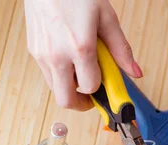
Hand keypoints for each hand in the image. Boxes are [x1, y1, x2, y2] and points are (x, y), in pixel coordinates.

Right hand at [24, 0, 142, 110]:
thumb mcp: (106, 17)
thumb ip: (120, 49)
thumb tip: (134, 72)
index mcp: (80, 47)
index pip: (91, 86)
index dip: (101, 89)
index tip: (107, 87)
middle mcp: (57, 55)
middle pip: (66, 100)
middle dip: (81, 103)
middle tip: (91, 96)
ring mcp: (42, 55)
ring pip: (55, 89)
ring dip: (69, 87)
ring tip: (81, 70)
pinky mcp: (33, 52)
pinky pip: (47, 74)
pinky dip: (59, 74)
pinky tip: (68, 58)